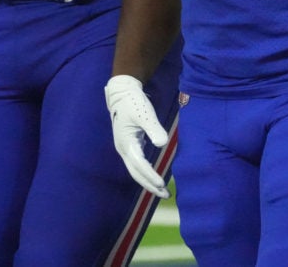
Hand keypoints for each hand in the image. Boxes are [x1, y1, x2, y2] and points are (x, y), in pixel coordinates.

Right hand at [104, 75, 168, 197]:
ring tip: (162, 190)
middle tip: (165, 195)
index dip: (151, 175)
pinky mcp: (129, 145)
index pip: (140, 165)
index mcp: (126, 143)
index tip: (162, 184)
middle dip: (150, 185)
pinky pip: (137, 164)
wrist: (122, 93)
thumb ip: (154, 128)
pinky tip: (155, 176)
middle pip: (136, 173)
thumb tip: (163, 144)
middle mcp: (123, 149)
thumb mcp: (145, 114)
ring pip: (136, 170)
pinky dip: (146, 173)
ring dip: (148, 181)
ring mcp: (125, 148)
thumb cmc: (134, 102)